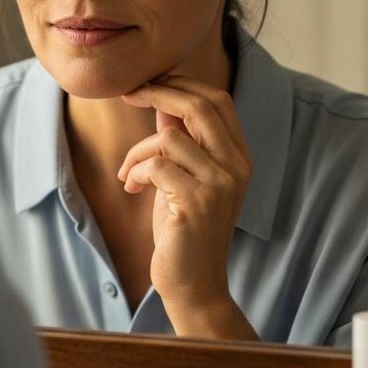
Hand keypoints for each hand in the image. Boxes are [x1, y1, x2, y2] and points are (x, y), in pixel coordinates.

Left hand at [117, 76, 258, 339]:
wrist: (194, 283)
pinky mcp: (197, 202)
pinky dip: (135, 173)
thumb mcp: (184, 177)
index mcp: (239, 157)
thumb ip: (180, 140)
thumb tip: (162, 101)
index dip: (180, 84)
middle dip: (157, 92)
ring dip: (138, 152)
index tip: (146, 84)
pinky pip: (156, 166)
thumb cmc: (183, 229)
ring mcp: (220, 185)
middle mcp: (237, 166)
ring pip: (169, 137)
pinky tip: (132, 189)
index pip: (217, 100)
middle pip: (199, 105)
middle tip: (128, 94)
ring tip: (130, 174)